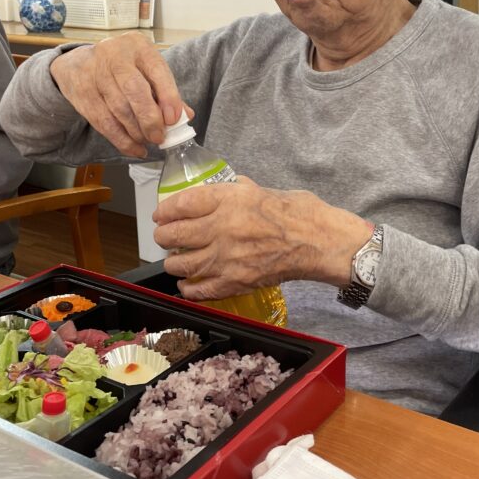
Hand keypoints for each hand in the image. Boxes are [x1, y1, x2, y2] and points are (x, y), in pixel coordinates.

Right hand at [49, 32, 186, 156]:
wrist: (80, 64)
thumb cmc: (123, 68)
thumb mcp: (146, 69)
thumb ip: (166, 91)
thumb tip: (186, 116)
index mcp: (138, 46)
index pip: (156, 70)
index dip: (168, 97)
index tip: (173, 119)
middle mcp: (115, 55)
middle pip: (134, 89)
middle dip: (149, 118)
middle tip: (159, 137)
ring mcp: (95, 73)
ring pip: (118, 109)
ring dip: (136, 132)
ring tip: (147, 141)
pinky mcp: (82, 93)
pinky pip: (103, 122)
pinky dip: (121, 139)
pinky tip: (133, 147)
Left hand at [152, 177, 371, 300]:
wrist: (318, 241)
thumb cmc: (297, 213)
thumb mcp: (262, 190)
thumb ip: (238, 191)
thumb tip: (227, 189)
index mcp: (228, 200)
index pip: (182, 204)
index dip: (165, 210)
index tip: (160, 214)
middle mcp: (222, 227)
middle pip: (174, 234)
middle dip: (163, 236)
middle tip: (163, 237)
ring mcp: (226, 257)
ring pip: (181, 263)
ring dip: (172, 262)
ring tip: (174, 260)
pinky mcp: (235, 282)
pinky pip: (200, 289)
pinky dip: (188, 288)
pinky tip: (186, 284)